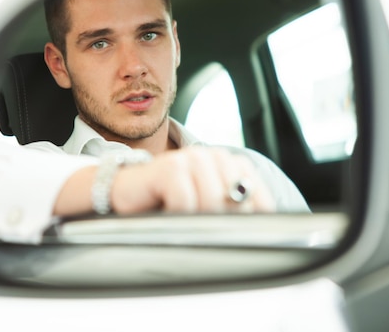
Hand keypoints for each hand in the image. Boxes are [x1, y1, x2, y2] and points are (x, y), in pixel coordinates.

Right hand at [111, 146, 275, 213]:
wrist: (126, 192)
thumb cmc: (168, 204)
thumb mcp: (208, 208)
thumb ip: (235, 211)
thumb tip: (262, 229)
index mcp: (232, 164)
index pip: (261, 201)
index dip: (247, 224)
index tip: (227, 233)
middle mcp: (216, 155)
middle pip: (237, 205)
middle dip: (217, 223)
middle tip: (194, 225)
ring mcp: (193, 158)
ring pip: (212, 203)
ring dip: (193, 220)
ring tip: (178, 217)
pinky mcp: (171, 166)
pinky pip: (185, 203)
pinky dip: (174, 216)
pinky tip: (163, 210)